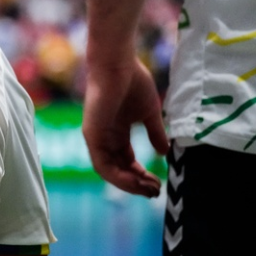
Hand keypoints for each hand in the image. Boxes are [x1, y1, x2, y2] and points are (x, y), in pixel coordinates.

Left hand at [82, 53, 168, 196]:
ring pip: (108, 172)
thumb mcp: (149, 113)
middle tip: (155, 191)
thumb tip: (164, 153)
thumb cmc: (132, 82)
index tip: (159, 183)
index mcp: (116, 133)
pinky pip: (102, 164)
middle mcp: (104, 138)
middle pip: (118, 170)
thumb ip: (154, 133)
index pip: (126, 161)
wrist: (118, 64)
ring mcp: (96, 137)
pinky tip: (135, 182)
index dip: (141, 175)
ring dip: (129, 185)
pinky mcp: (92, 135)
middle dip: (137, 184)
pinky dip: (118, 177)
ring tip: (148, 189)